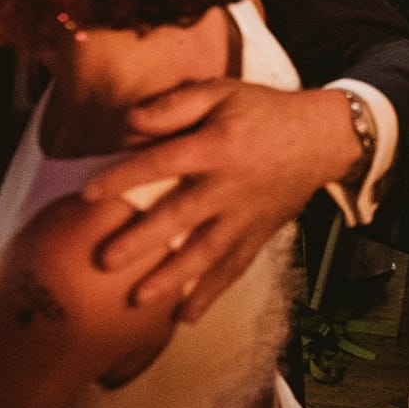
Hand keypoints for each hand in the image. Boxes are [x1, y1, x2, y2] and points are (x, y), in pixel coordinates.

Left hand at [81, 82, 358, 322]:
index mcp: (216, 146)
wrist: (321, 138)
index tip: (87, 194)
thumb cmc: (262, 112)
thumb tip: (129, 123)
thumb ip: (175, 105)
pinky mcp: (258, 235)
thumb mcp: (221, 91)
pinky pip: (234, 268)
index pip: (162, 162)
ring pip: (205, 252)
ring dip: (172, 278)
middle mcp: (229, 186)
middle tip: (104, 262)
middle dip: (141, 241)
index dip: (124, 177)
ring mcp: (245, 216)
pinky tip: (186, 316)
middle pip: (179, 216)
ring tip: (138, 299)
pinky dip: (211, 293)